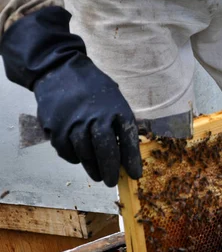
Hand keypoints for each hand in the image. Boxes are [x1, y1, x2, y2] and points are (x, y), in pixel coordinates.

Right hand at [0, 7, 141, 186]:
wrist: (59, 70)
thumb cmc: (93, 88)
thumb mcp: (114, 99)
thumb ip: (120, 122)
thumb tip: (127, 154)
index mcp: (116, 109)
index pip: (128, 139)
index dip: (132, 159)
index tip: (136, 175)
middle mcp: (96, 117)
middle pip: (106, 150)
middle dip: (111, 169)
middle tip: (112, 181)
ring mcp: (74, 123)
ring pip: (85, 154)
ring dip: (93, 168)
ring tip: (99, 176)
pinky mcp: (55, 127)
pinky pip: (66, 151)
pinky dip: (74, 158)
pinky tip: (80, 158)